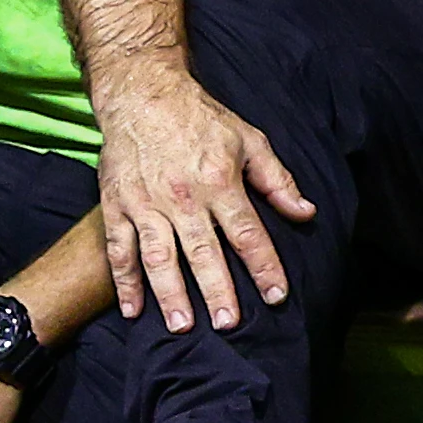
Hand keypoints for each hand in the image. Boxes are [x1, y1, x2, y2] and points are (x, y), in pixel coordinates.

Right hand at [95, 76, 314, 330]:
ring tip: (182, 327)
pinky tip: (133, 310)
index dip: (264, 266)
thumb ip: (277, 181)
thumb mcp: (250, 140)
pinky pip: (120, 250)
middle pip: (203, 252)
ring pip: (159, 258)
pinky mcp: (117, 207)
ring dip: (170, 294)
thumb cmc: (202, 119)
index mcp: (220, 182)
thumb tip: (306, 212)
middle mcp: (183, 198)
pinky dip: (125, 282)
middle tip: (229, 324)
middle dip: (218, 290)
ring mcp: (146, 205)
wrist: (143, 96)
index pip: (247, 232)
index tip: (278, 295)